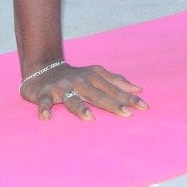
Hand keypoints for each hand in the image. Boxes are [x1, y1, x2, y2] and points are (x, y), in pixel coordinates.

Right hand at [20, 62, 146, 121]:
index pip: (114, 89)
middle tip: (126, 113)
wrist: (43, 69)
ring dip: (80, 107)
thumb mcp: (97, 75)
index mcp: (94, 76)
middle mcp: (80, 81)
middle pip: (98, 94)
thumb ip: (116, 81)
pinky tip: (46, 118)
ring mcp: (62, 87)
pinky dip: (44, 109)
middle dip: (112, 103)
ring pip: (72, 98)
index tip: (143, 106)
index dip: (128, 98)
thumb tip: (138, 89)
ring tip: (90, 117)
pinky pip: (44, 102)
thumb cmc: (76, 77)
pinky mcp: (44, 93)